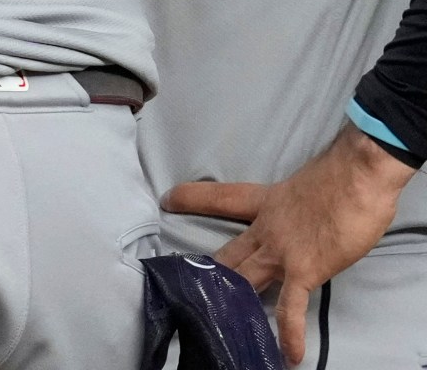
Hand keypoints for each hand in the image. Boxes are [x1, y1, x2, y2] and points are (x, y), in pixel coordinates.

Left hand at [161, 125, 417, 362]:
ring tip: (215, 322)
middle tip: (182, 285)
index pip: (220, 197)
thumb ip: (301, 202)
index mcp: (266, 202)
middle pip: (228, 252)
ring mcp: (281, 252)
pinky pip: (292, 307)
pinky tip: (287, 353)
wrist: (358, 176)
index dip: (191, 198)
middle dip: (207, 271)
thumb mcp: (308, 183)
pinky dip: (289, 331)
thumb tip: (310, 208)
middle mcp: (265, 229)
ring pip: (245, 280)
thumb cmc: (342, 175)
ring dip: (232, 302)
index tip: (168, 200)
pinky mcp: (304, 271)